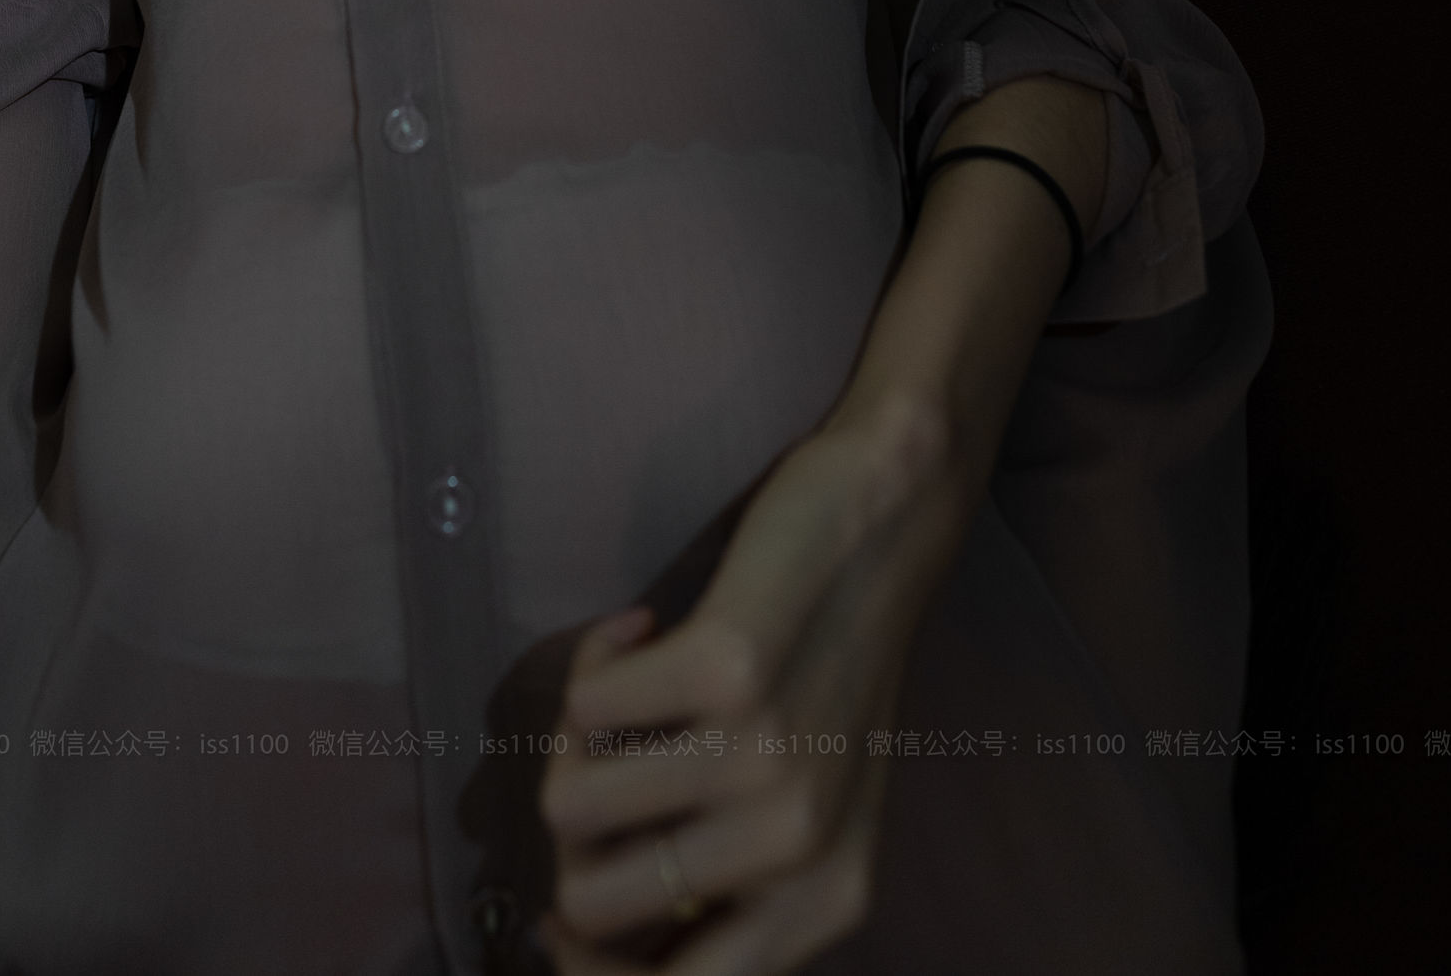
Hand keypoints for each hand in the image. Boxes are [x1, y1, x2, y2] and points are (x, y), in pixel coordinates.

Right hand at [538, 403, 971, 973]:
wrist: (889, 518)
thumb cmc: (832, 661)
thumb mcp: (813, 808)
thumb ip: (728, 888)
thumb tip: (571, 937)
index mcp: (827, 902)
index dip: (588, 966)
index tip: (561, 911)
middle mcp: (798, 849)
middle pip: (589, 906)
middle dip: (573, 837)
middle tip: (602, 760)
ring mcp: (764, 759)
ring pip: (568, 809)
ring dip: (574, 741)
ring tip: (627, 686)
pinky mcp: (726, 671)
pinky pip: (582, 708)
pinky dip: (594, 660)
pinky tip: (643, 624)